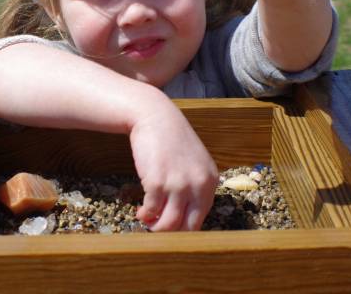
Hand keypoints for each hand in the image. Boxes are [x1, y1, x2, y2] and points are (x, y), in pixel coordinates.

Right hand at [131, 103, 217, 230]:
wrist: (154, 117)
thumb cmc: (172, 140)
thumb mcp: (193, 163)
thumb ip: (194, 187)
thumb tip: (183, 216)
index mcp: (210, 181)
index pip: (201, 218)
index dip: (184, 228)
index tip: (172, 228)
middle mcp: (198, 185)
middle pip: (187, 227)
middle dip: (170, 233)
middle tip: (158, 228)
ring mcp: (178, 185)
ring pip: (168, 224)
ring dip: (155, 227)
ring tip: (147, 220)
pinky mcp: (158, 183)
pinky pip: (152, 210)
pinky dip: (145, 214)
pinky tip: (141, 210)